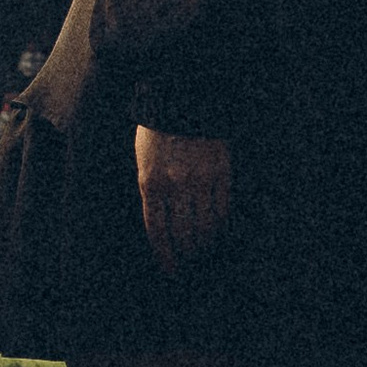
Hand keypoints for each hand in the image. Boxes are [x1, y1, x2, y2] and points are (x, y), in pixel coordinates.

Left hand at [135, 126, 231, 271]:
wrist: (182, 97)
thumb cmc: (157, 129)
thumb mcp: (143, 160)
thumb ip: (151, 190)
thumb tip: (161, 223)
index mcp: (151, 183)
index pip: (157, 232)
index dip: (165, 255)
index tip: (171, 268)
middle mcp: (175, 186)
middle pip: (183, 234)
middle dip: (186, 254)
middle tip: (190, 264)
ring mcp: (200, 180)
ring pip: (205, 226)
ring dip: (205, 244)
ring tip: (204, 252)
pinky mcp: (221, 172)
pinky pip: (223, 208)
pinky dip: (222, 225)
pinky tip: (220, 233)